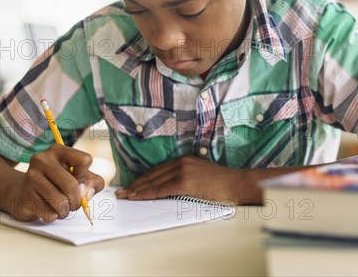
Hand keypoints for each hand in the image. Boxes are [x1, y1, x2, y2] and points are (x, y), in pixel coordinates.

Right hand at [5, 145, 103, 222]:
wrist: (22, 193)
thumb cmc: (57, 184)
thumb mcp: (78, 177)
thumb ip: (93, 182)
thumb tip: (86, 193)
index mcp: (58, 150)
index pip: (85, 160)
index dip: (86, 176)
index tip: (78, 181)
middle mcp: (42, 160)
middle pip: (73, 185)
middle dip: (77, 201)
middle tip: (73, 203)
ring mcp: (31, 177)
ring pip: (61, 202)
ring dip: (65, 211)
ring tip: (60, 207)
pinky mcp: (25, 196)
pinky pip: (49, 213)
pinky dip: (53, 216)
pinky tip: (46, 209)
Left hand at [115, 155, 244, 203]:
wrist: (236, 184)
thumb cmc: (222, 185)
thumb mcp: (200, 177)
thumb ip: (185, 179)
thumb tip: (170, 189)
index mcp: (185, 160)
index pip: (158, 170)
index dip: (142, 178)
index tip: (131, 185)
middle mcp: (181, 162)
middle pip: (152, 174)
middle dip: (135, 184)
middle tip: (121, 192)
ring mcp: (183, 171)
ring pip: (153, 182)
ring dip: (136, 190)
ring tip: (124, 196)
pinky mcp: (185, 181)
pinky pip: (160, 189)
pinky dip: (146, 194)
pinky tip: (136, 197)